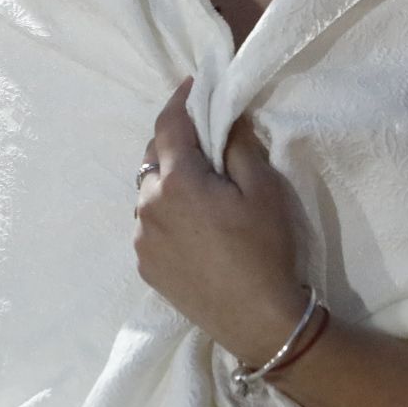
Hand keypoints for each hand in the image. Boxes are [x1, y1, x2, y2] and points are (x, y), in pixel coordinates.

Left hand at [134, 80, 307, 364]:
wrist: (259, 321)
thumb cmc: (266, 250)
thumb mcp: (264, 189)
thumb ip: (238, 145)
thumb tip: (225, 117)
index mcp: (176, 181)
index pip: (168, 125)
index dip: (180, 99)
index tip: (193, 85)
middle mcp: (147, 206)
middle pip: (153, 157)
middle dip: (174, 142)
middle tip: (205, 141)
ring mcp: (141, 239)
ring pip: (148, 192)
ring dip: (167, 181)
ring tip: (199, 189)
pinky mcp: (145, 266)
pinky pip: (148, 224)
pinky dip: (164, 213)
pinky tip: (191, 226)